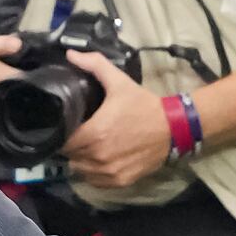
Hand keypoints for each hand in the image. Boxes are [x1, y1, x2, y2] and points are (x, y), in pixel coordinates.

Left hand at [61, 51, 170, 186]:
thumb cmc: (143, 105)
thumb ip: (94, 65)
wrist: (173, 128)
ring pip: (80, 170)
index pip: (62, 140)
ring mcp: (109, 172)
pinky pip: (95, 181)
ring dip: (81, 159)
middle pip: (70, 155)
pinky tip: (99, 159)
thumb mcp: (119, 82)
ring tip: (88, 145)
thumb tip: (70, 54)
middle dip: (71, 144)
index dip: (61, 132)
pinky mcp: (120, 181)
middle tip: (78, 132)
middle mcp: (98, 156)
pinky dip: (94, 172)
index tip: (66, 124)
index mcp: (94, 133)